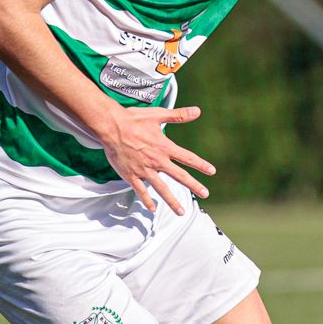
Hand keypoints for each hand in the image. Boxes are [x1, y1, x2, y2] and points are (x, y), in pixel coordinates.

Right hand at [99, 104, 213, 215]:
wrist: (111, 127)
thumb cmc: (133, 119)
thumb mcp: (158, 115)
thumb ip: (179, 115)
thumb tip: (198, 111)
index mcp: (165, 147)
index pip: (187, 158)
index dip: (201, 165)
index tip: (211, 171)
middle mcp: (157, 161)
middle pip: (180, 176)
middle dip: (194, 185)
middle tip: (205, 193)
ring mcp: (144, 170)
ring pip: (162, 189)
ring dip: (172, 201)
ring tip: (181, 212)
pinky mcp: (131, 175)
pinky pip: (141, 191)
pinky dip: (147, 200)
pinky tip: (153, 209)